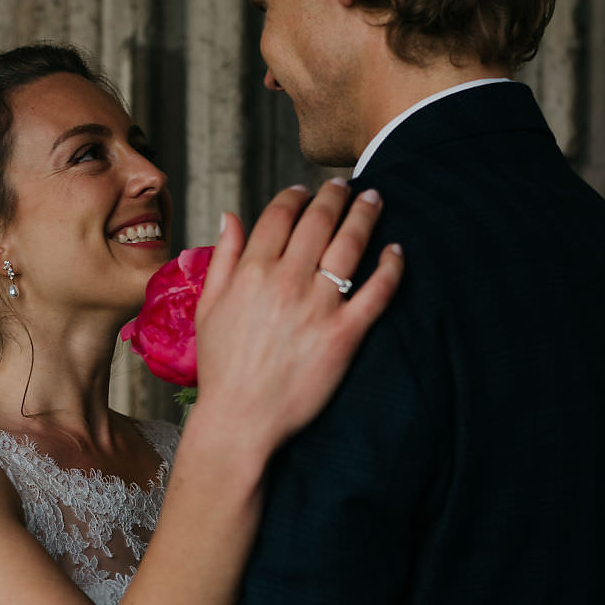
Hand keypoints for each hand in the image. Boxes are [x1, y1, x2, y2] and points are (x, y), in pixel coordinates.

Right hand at [191, 179, 402, 456]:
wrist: (240, 419)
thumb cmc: (221, 366)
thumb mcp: (209, 306)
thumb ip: (223, 258)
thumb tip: (230, 216)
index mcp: (252, 272)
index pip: (280, 215)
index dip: (296, 196)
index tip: (305, 191)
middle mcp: (287, 281)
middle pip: (319, 222)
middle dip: (335, 196)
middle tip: (346, 186)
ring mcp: (318, 307)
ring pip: (350, 245)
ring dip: (365, 215)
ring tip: (374, 200)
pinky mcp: (345, 334)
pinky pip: (377, 291)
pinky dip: (390, 266)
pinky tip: (395, 251)